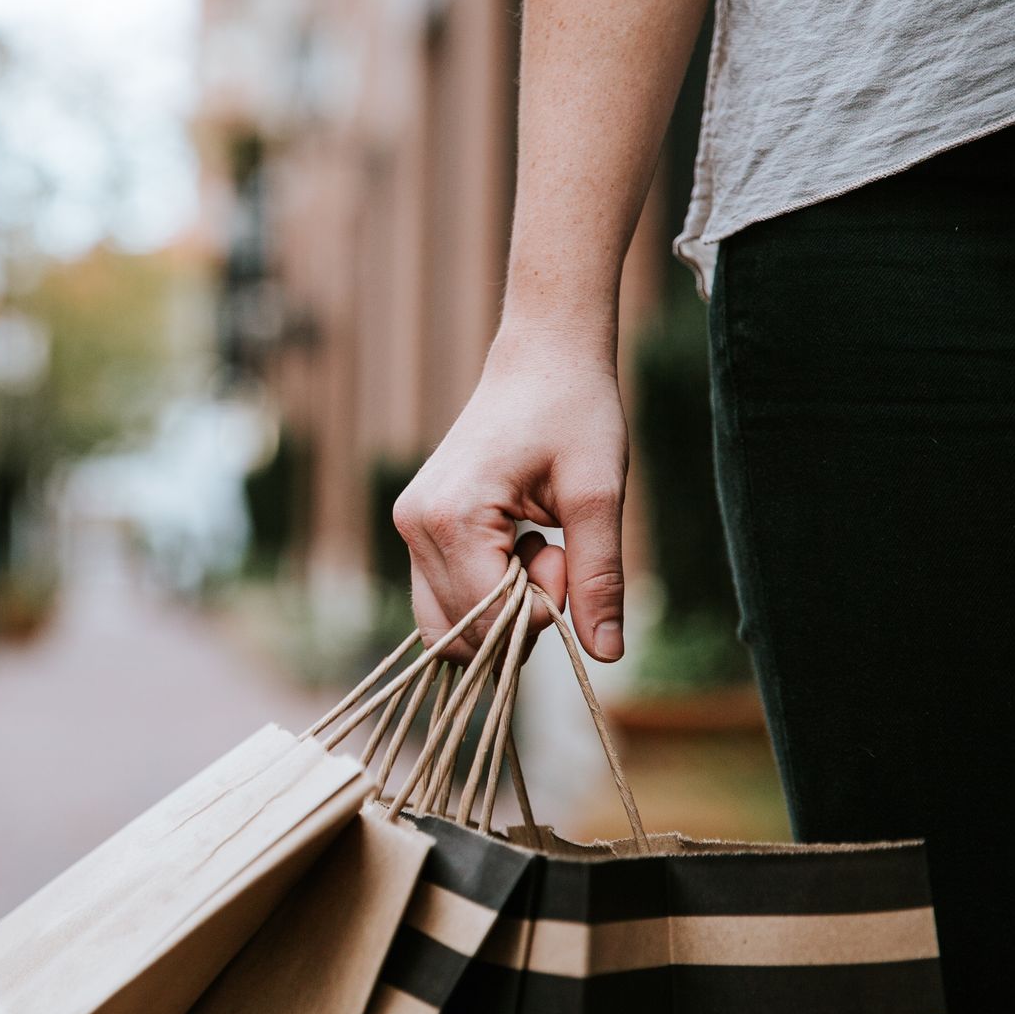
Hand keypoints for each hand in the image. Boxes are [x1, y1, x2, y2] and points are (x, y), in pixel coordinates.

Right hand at [392, 327, 628, 663]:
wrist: (541, 359)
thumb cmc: (576, 413)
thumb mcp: (599, 495)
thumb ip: (598, 577)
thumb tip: (606, 654)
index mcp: (452, 515)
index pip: (486, 618)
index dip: (539, 612)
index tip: (566, 557)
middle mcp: (416, 524)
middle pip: (460, 630)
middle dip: (517, 615)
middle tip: (553, 554)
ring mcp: (408, 526)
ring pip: (444, 624)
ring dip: (497, 610)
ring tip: (533, 551)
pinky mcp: (416, 527)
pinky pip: (440, 597)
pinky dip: (483, 595)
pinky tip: (514, 548)